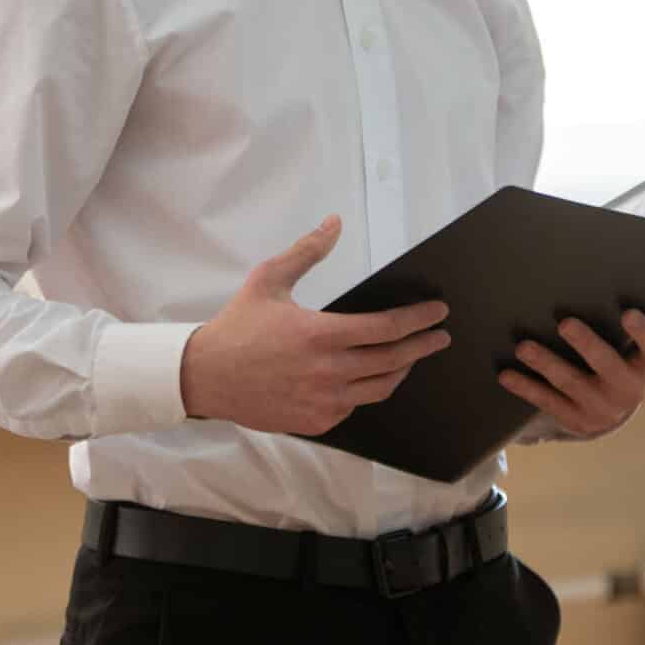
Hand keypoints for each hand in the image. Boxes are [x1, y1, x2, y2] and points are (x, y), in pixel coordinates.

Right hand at [180, 215, 451, 434]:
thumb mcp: (269, 279)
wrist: (205, 376)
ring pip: (379, 388)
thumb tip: (334, 223)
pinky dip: (368, 390)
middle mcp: (327, 372)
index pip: (386, 329)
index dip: (418, 320)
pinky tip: (371, 377)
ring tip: (410, 356)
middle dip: (423, 346)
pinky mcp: (315, 421)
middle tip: (439, 337)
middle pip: (392, 360)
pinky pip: (355, 407)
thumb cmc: (238, 326)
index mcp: (320, 334)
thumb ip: (307, 251)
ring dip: (401, 370)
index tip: (438, 313)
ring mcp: (323, 401)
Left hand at [497, 309, 644, 436]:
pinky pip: (548, 402)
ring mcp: (603, 409)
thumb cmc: (618, 356)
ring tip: (523, 347)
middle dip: (586, 344)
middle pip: (607, 364)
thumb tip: (604, 265)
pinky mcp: (577, 421)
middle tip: (565, 323)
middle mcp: (630, 390)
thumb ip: (620, 320)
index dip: (643, 333)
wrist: (612, 407)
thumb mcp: (629, 345)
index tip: (628, 313)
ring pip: (571, 383)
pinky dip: (526, 387)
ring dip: (546, 363)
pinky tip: (506, 374)